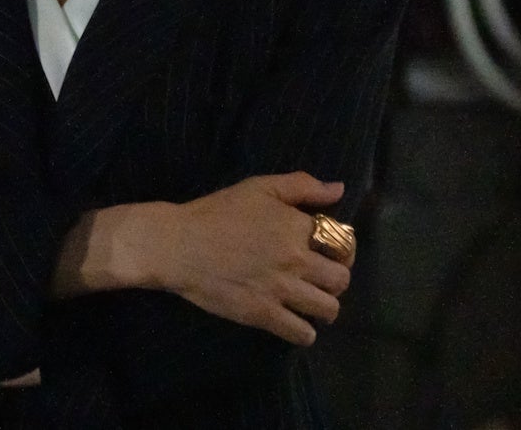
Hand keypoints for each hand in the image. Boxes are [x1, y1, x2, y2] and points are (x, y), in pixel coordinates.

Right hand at [157, 172, 352, 345]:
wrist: (177, 244)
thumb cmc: (216, 212)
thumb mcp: (258, 187)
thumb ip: (301, 186)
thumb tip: (339, 190)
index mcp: (296, 227)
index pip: (343, 243)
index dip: (342, 249)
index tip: (329, 252)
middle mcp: (296, 260)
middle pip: (341, 280)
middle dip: (335, 280)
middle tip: (319, 278)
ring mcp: (281, 289)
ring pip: (328, 309)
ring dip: (324, 307)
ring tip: (309, 302)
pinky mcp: (263, 314)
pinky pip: (302, 333)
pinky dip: (305, 332)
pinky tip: (295, 323)